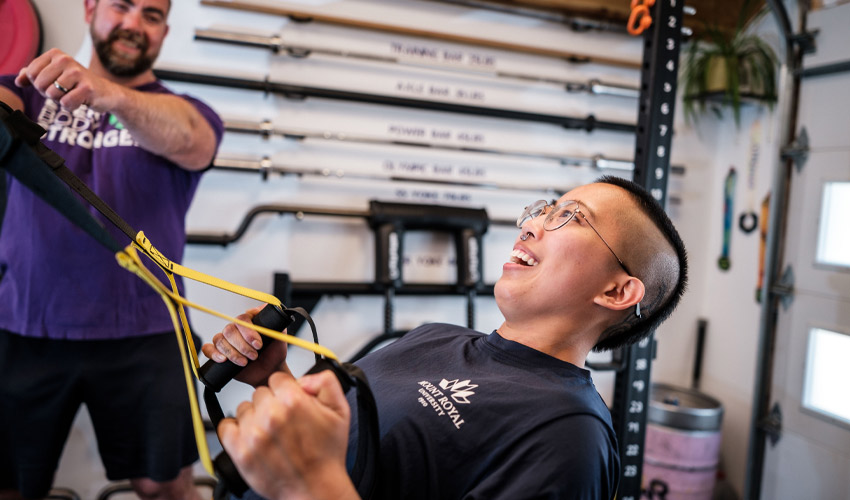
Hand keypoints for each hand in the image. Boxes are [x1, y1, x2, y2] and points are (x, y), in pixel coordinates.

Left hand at [15, 48, 118, 110]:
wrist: (104, 92)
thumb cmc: (76, 84)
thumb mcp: (53, 75)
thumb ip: (33, 75)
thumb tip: (19, 81)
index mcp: (55, 54)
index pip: (31, 73)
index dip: (39, 84)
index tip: (53, 83)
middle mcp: (66, 59)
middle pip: (40, 84)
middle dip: (49, 93)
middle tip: (63, 91)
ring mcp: (77, 73)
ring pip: (52, 94)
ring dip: (60, 100)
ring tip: (72, 94)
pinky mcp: (87, 88)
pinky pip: (66, 103)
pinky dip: (71, 106)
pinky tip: (80, 101)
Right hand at [201, 306, 290, 386]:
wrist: (269, 370)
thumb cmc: (274, 352)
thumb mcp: (280, 336)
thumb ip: (276, 320)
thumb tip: (267, 306)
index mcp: (248, 321)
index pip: (242, 319)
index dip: (249, 332)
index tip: (259, 344)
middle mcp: (235, 328)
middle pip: (230, 330)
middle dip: (242, 345)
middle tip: (254, 356)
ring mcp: (226, 340)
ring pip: (220, 340)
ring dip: (232, 353)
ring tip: (244, 362)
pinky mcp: (219, 352)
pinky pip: (208, 348)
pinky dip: (213, 353)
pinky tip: (223, 360)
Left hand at [218, 370, 358, 499]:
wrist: (316, 489)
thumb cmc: (327, 454)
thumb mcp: (341, 411)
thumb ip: (326, 382)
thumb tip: (304, 378)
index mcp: (294, 401)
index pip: (276, 378)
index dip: (285, 390)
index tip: (289, 403)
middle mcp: (271, 415)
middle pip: (260, 393)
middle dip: (271, 403)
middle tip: (283, 421)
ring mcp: (253, 434)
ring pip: (243, 408)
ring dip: (254, 417)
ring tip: (270, 433)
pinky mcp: (240, 451)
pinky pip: (225, 426)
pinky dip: (235, 430)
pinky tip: (251, 437)